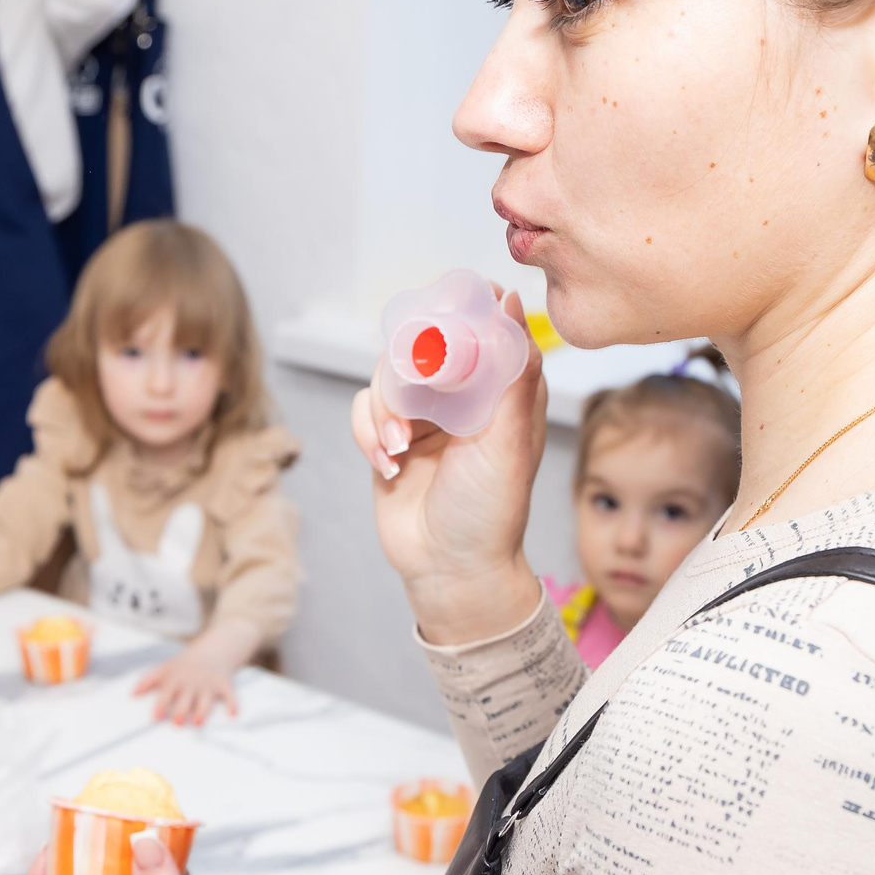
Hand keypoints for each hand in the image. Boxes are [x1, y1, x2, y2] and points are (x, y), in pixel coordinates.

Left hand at [133, 636, 245, 727]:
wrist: (215, 649)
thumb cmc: (187, 663)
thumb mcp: (167, 668)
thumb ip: (149, 680)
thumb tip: (132, 694)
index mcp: (177, 679)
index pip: (166, 693)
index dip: (161, 704)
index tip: (156, 717)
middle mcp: (192, 682)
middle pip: (185, 698)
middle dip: (181, 710)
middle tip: (177, 722)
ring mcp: (209, 683)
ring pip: (205, 699)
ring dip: (202, 710)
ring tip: (198, 722)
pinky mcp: (224, 684)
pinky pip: (230, 695)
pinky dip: (233, 704)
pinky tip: (233, 714)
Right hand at [349, 284, 549, 644]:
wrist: (449, 571)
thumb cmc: (489, 511)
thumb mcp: (507, 440)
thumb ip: (510, 372)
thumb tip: (508, 302)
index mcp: (503, 386)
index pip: (481, 321)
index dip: (458, 310)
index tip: (441, 320)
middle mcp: (464, 393)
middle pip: (423, 339)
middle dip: (410, 367)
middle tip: (415, 396)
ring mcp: (424, 413)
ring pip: (387, 372)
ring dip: (386, 409)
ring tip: (398, 447)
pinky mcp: (390, 434)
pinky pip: (363, 408)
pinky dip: (368, 433)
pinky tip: (386, 464)